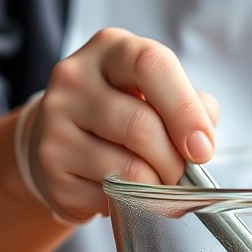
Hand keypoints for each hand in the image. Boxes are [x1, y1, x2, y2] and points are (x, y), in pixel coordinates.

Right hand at [18, 28, 218, 222]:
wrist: (62, 136)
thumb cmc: (124, 111)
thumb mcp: (158, 92)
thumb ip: (192, 105)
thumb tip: (202, 139)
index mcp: (110, 49)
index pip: (151, 65)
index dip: (185, 110)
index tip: (203, 147)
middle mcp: (73, 79)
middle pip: (142, 125)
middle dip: (174, 160)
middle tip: (181, 173)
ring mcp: (54, 123)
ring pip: (127, 168)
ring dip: (156, 186)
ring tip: (155, 182)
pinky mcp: (49, 166)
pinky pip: (107, 196)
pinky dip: (129, 202)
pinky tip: (122, 190)